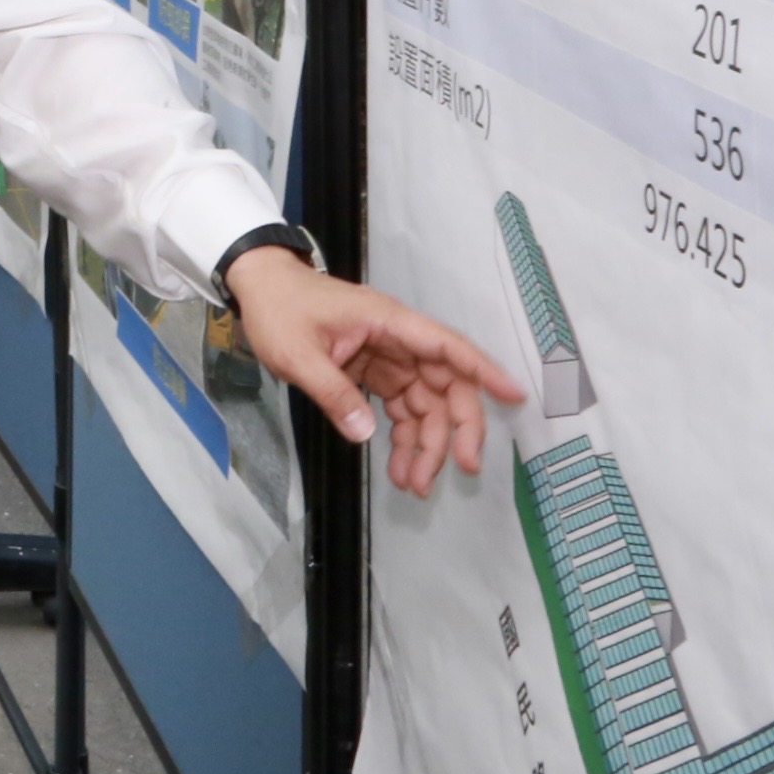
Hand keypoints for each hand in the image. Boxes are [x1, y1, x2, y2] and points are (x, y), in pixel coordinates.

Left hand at [225, 247, 526, 497]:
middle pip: (445, 384)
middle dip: (457, 428)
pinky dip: (404, 437)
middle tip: (462, 470)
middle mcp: (398, 339)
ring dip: (427, 444)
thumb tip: (367, 435)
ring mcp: (388, 356)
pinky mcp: (375, 370)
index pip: (447, 347)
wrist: (259, 287)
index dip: (484, 370)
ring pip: (425, 403)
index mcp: (389, 323)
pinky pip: (402, 406)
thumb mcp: (297, 354)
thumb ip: (333, 392)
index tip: (514, 396)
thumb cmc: (278, 310)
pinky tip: (400, 467)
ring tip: (415, 485)